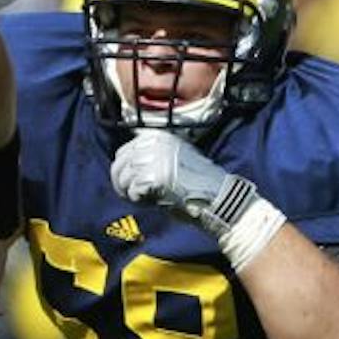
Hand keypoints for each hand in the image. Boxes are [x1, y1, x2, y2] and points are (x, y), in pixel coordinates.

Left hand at [110, 128, 232, 218]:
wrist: (217, 196)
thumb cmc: (197, 184)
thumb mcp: (173, 158)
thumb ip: (151, 157)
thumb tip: (127, 166)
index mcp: (158, 136)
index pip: (124, 150)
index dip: (123, 170)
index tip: (129, 183)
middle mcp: (155, 143)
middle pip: (120, 163)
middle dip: (121, 182)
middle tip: (130, 195)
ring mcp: (155, 158)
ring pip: (124, 178)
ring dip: (129, 192)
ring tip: (144, 199)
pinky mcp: (156, 176)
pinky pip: (133, 190)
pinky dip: (139, 200)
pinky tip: (152, 202)